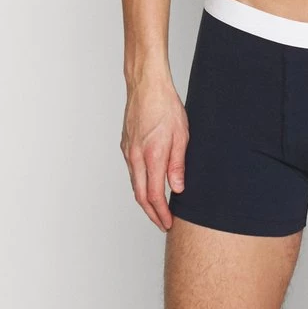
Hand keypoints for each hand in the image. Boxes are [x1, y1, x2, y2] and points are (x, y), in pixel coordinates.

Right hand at [120, 76, 188, 230]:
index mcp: (151, 155)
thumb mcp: (181, 135)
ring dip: (145, 200)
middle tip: (163, 224)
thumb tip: (177, 189)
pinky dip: (140, 184)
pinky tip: (149, 185)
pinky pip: (132, 171)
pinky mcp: (126, 145)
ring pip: (134, 184)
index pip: (153, 195)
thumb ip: (178, 165)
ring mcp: (128, 151)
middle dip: (152, 214)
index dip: (161, 213)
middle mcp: (135, 156)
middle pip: (140, 195)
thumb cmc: (166, 105)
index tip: (168, 223)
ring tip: (158, 209)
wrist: (146, 85)